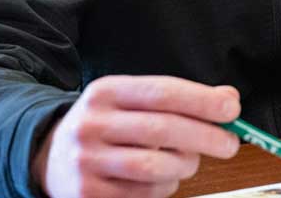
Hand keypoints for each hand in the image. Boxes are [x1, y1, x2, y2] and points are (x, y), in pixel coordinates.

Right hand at [32, 75, 242, 197]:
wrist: (48, 156)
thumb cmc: (107, 126)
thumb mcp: (131, 101)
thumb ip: (179, 99)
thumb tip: (229, 100)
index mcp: (105, 92)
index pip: (162, 92)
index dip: (202, 100)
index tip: (232, 109)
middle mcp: (92, 124)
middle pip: (162, 130)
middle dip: (206, 137)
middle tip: (230, 144)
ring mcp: (87, 161)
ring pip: (156, 167)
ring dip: (185, 166)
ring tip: (189, 162)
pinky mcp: (89, 194)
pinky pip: (145, 194)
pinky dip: (165, 187)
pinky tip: (162, 177)